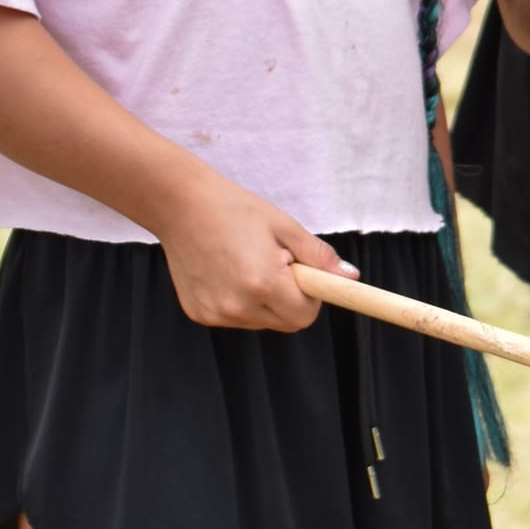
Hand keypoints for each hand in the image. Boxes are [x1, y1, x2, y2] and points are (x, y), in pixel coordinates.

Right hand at [153, 168, 356, 330]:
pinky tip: (226, 271)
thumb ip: (319, 257)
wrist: (179, 205)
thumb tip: (350, 277)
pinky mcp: (200, 314)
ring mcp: (216, 313)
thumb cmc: (234, 209)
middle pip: (286, 323)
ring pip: (262, 321)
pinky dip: (240, 301)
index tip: (303, 274)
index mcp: (262, 283)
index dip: (311, 297)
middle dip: (291, 300)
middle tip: (275, 263)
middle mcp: (238, 306)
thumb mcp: (284, 226)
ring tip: (247, 263)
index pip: (306, 316)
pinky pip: (236, 317)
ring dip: (265, 301)